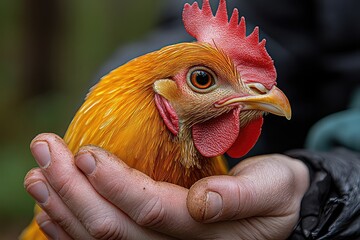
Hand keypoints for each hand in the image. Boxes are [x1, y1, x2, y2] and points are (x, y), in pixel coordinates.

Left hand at [25, 133, 308, 239]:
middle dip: (73, 190)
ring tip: (38, 173)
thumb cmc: (275, 191)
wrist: (276, 206)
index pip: (151, 212)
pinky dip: (70, 224)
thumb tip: (204, 201)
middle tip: (46, 150)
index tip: (88, 152)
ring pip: (100, 239)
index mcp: (208, 234)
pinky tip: (50, 203)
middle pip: (113, 229)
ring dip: (63, 206)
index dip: (116, 184)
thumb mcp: (273, 188)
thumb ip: (242, 196)